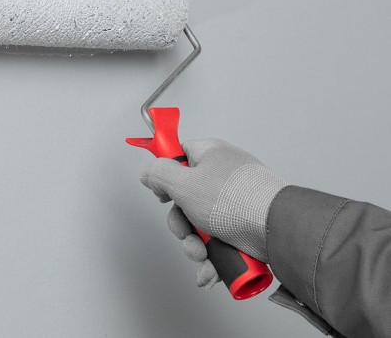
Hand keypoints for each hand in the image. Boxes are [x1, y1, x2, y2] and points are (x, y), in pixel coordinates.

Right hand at [141, 138, 285, 268]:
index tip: (162, 194)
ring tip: (203, 257)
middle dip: (182, 225)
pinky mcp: (247, 225)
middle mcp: (223, 175)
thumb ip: (159, 174)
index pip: (180, 155)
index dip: (166, 175)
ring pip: (203, 225)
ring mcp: (236, 201)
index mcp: (210, 154)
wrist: (276, 229)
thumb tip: (148, 173)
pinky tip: (211, 271)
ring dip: (197, 247)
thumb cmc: (235, 200)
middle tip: (186, 234)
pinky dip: (214, 258)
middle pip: (187, 198)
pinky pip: (221, 241)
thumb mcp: (183, 183)